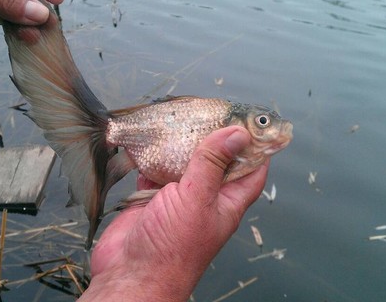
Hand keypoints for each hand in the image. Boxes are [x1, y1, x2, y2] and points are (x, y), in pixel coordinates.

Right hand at [79, 126, 268, 300]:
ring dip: (182, 144)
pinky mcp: (152, 198)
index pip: (251, 169)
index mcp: (227, 202)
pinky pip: (156, 171)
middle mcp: (205, 199)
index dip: (254, 145)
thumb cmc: (172, 248)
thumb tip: (237, 133)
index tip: (251, 120)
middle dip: (213, 137)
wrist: (131, 274)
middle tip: (210, 110)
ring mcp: (178, 198)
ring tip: (181, 118)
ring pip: (185, 164)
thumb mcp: (198, 199)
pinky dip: (153, 157)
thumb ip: (213, 164)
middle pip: (216, 162)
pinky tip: (151, 140)